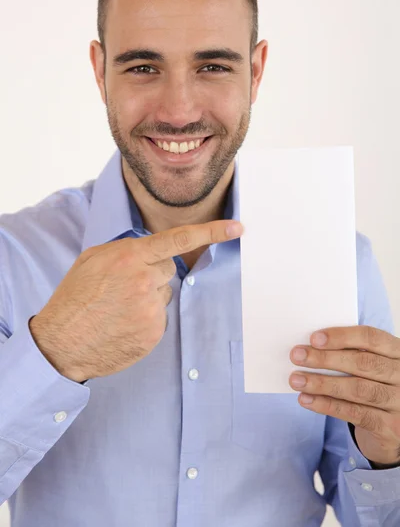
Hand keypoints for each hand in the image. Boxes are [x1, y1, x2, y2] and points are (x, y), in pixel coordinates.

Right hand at [29, 219, 242, 381]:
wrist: (61, 342)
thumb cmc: (75, 298)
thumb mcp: (93, 259)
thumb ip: (127, 249)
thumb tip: (152, 250)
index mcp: (129, 256)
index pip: (178, 239)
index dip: (211, 232)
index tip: (237, 228)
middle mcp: (144, 280)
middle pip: (167, 269)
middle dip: (151, 274)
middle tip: (122, 289)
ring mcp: (151, 309)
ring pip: (163, 294)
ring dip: (147, 299)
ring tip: (118, 309)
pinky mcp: (154, 333)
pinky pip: (159, 318)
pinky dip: (146, 320)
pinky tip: (123, 324)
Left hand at [288, 326, 399, 465]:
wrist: (393, 426)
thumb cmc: (374, 385)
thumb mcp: (370, 366)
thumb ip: (350, 354)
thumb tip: (310, 347)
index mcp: (397, 351)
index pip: (371, 338)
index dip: (342, 336)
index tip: (314, 338)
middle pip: (362, 363)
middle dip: (325, 359)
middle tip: (296, 356)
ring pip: (358, 389)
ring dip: (322, 383)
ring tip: (296, 379)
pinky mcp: (392, 428)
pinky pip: (356, 414)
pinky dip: (327, 406)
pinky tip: (306, 400)